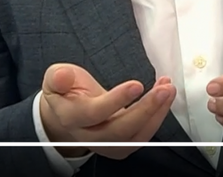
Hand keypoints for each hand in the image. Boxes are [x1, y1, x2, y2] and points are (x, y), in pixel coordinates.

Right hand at [39, 63, 175, 159]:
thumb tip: (62, 76)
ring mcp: (106, 144)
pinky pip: (142, 137)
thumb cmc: (64, 92)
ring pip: (134, 137)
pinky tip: (164, 97)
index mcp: (71, 118)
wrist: (65, 114)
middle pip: (119, 131)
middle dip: (146, 110)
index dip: (116, 101)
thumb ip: (58, 77)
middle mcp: (89, 136)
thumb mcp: (54, 77)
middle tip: (164, 89)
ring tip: (168, 90)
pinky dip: (157, 117)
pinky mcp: (121, 145)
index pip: (94, 113)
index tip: (136, 85)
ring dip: (156, 114)